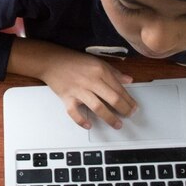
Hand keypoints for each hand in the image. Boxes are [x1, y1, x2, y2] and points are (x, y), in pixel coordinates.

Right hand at [8, 39, 136, 129]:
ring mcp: (78, 90)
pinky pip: (74, 112)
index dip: (129, 100)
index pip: (119, 88)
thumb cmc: (73, 61)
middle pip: (112, 99)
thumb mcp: (96, 61)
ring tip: (117, 125)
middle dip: (124, 110)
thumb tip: (128, 80)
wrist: (51, 60)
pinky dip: (81, 120)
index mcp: (100, 71)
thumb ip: (113, 72)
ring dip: (109, 118)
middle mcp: (91, 81)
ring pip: (98, 107)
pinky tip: (89, 125)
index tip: (134, 107)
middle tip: (129, 116)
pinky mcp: (66, 97)